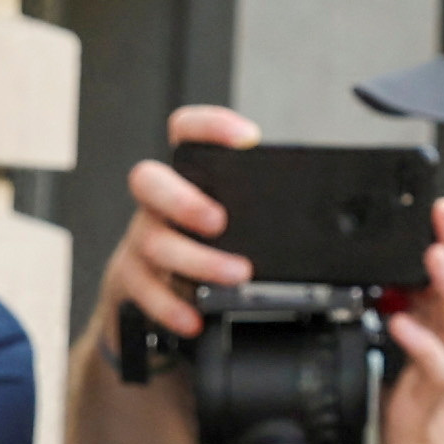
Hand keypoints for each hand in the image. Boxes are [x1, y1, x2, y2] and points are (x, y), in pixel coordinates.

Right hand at [92, 104, 263, 354]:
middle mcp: (155, 204)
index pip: (184, 131)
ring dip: (198, 260)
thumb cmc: (195, 245)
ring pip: (155, 242)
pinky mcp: (131, 278)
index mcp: (182, 177)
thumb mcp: (221, 218)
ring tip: (235, 274)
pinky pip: (144, 289)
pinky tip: (194, 316)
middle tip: (220, 221)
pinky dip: (171, 305)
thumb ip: (250, 206)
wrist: (139, 292)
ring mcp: (140, 240)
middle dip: (184, 199)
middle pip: (149, 182)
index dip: (209, 126)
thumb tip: (313, 209)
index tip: (247, 138)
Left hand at [378, 204, 443, 443]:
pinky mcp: (437, 410)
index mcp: (438, 345)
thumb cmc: (415, 439)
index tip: (435, 210)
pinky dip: (422, 347)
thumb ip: (397, 339)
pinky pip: (440, 373)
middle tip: (441, 213)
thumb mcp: (397, 375)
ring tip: (431, 256)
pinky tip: (403, 327)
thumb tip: (382, 301)